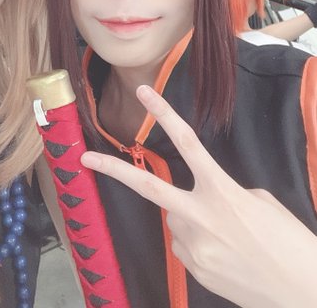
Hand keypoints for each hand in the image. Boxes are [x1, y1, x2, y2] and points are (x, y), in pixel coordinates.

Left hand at [81, 85, 316, 307]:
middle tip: (85, 158)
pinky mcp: (192, 269)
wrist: (303, 293)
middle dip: (114, 170)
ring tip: (228, 236)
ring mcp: (192, 246)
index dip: (164, 113)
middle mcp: (200, 217)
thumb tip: (201, 200)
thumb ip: (223, 192)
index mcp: (221, 191)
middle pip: (148, 187)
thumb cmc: (289, 242)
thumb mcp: (261, 202)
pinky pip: (185, 245)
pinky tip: (225, 254)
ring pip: (176, 221)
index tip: (143, 92)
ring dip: (191, 219)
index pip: (187, 142)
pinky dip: (199, 243)